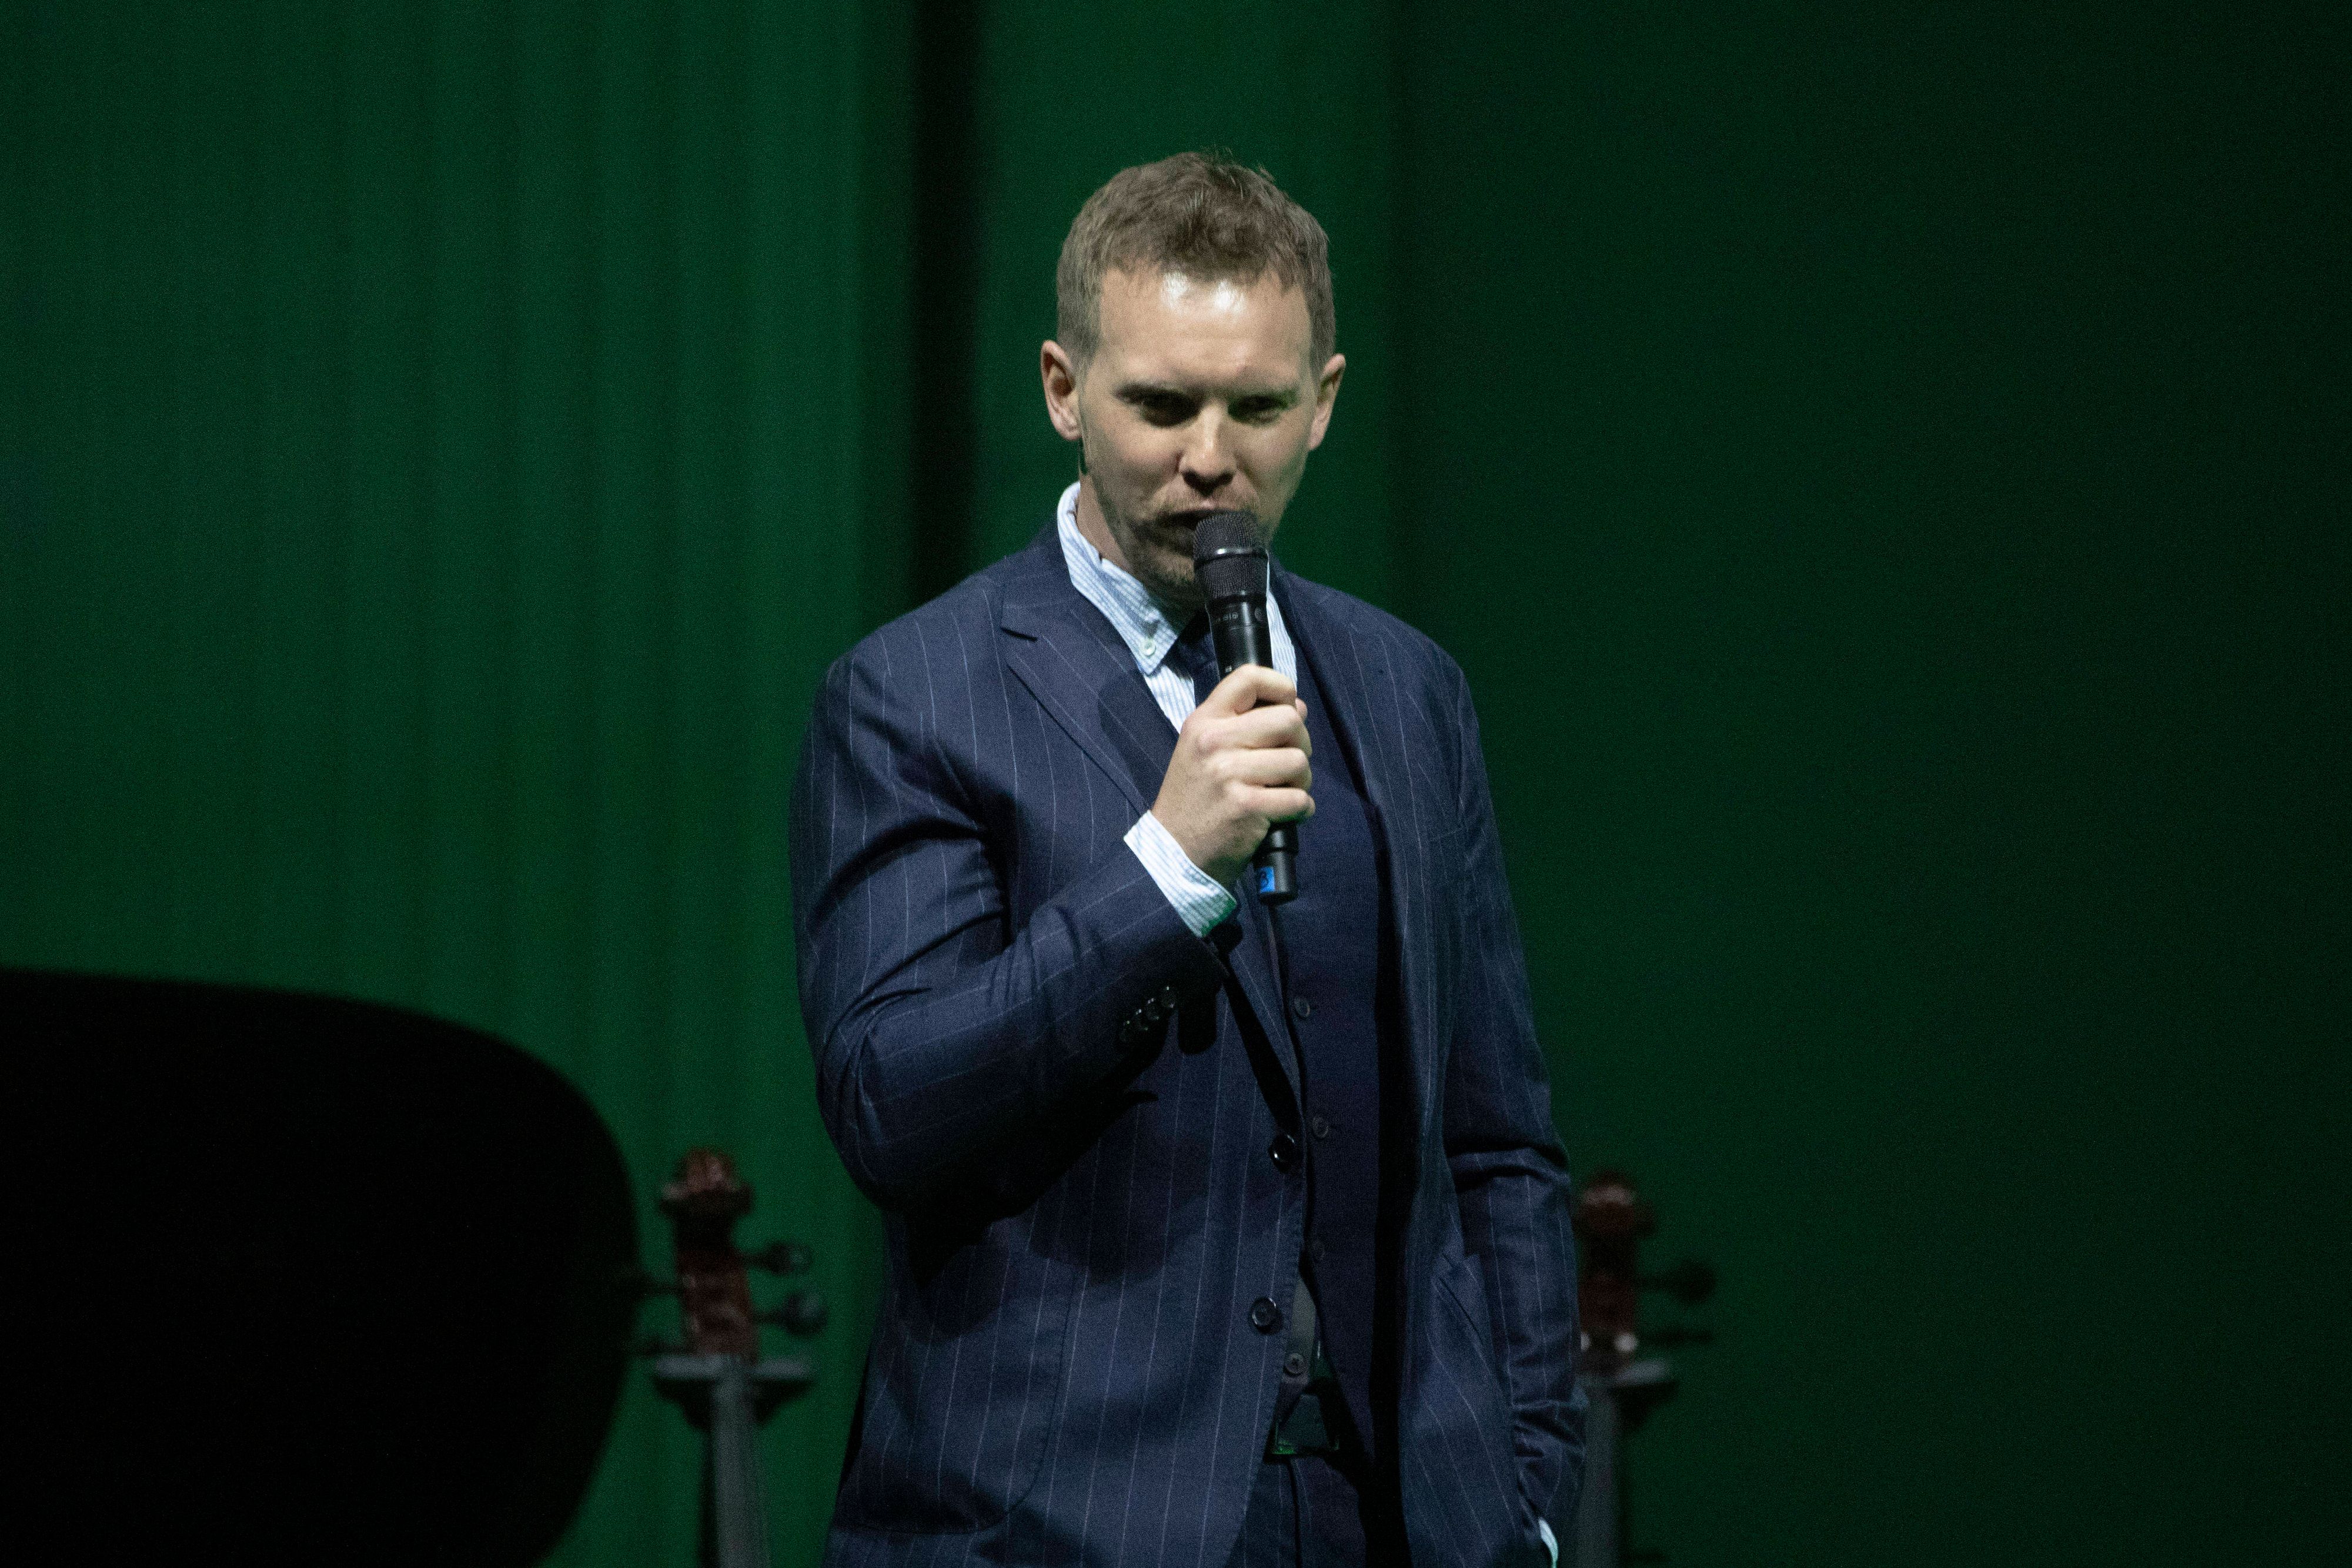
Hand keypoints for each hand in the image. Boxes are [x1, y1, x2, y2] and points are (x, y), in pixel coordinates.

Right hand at [1151, 665, 1313, 888]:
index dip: (1282, 688)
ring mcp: (1229, 774)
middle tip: (1288, 764)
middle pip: (1288, 719)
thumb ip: (1244, 725)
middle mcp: (1214, 741)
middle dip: (1301, 743)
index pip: (1249, 677)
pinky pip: (1298, 799)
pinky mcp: (1246, 806)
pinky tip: (1285, 815)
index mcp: (1204, 721)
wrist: (1174, 852)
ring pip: (1298, 761)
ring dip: (1301, 781)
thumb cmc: (1194, 800)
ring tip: (1284, 792)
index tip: (1288, 709)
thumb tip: (1298, 707)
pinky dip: (1301, 809)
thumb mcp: (1203, 750)